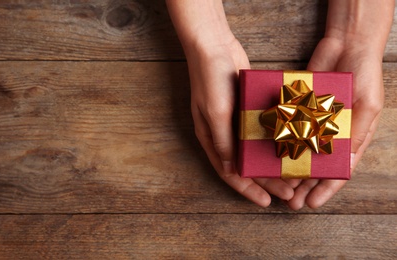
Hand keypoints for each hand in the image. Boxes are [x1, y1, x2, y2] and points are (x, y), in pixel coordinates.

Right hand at [187, 38, 293, 206]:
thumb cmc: (209, 79)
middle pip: (246, 164)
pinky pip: (261, 131)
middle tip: (289, 192)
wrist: (214, 47)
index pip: (230, 172)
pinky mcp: (247, 109)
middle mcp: (223, 134)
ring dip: (272, 163)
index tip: (266, 202)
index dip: (247, 189)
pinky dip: (273, 141)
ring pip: (255, 150)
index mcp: (212, 138)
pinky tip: (288, 146)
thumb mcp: (215, 112)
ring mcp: (235, 122)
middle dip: (266, 180)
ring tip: (293, 175)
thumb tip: (232, 170)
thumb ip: (224, 141)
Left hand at [287, 36, 384, 209]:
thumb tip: (346, 160)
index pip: (338, 170)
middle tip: (290, 202)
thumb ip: (356, 131)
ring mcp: (313, 123)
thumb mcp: (367, 104)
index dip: (326, 189)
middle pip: (315, 167)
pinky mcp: (298, 109)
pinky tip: (270, 155)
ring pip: (299, 152)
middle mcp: (330, 134)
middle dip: (304, 186)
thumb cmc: (365, 74)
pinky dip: (281, 142)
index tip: (312, 203)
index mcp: (352, 138)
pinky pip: (288, 129)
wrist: (347, 43)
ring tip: (277, 186)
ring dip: (290, 170)